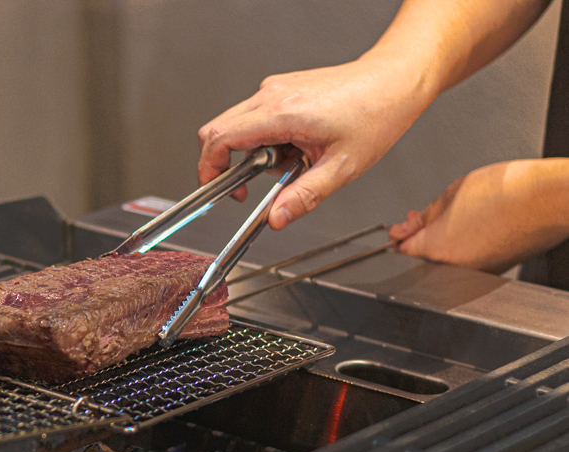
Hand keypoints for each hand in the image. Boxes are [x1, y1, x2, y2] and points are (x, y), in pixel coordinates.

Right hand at [197, 55, 432, 229]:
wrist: (393, 81)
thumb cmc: (374, 114)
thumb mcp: (340, 168)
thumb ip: (303, 197)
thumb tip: (276, 218)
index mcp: (280, 113)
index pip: (219, 139)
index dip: (209, 169)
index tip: (217, 189)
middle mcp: (271, 95)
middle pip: (218, 130)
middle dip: (228, 163)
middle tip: (253, 186)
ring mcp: (275, 88)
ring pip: (237, 125)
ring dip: (252, 152)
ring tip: (291, 160)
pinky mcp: (282, 87)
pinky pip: (254, 116)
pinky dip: (265, 138)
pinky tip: (296, 145)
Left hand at [390, 159, 568, 273]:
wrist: (550, 200)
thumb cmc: (508, 193)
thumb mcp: (453, 192)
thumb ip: (426, 214)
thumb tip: (410, 225)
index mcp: (437, 248)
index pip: (403, 251)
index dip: (399, 237)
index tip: (400, 228)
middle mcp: (455, 268)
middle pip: (424, 259)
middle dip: (419, 239)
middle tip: (422, 219)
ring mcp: (476, 274)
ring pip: (447, 261)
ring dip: (443, 243)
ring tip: (455, 217)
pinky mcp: (495, 272)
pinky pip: (468, 262)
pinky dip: (464, 248)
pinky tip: (474, 227)